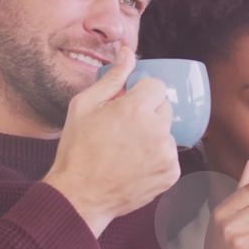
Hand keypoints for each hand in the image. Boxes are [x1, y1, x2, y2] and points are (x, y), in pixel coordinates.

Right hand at [43, 45, 179, 237]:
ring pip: (167, 132)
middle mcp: (157, 130)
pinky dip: (156, 157)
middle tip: (123, 129)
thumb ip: (112, 77)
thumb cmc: (77, 150)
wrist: (80, 196)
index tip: (127, 104)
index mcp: (136, 109)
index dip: (141, 93)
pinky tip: (135, 164)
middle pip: (164, 107)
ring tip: (127, 149)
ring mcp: (166, 154)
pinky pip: (169, 155)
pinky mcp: (171, 174)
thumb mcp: (84, 105)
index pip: (156, 85)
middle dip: (148, 112)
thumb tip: (127, 52)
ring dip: (153, 135)